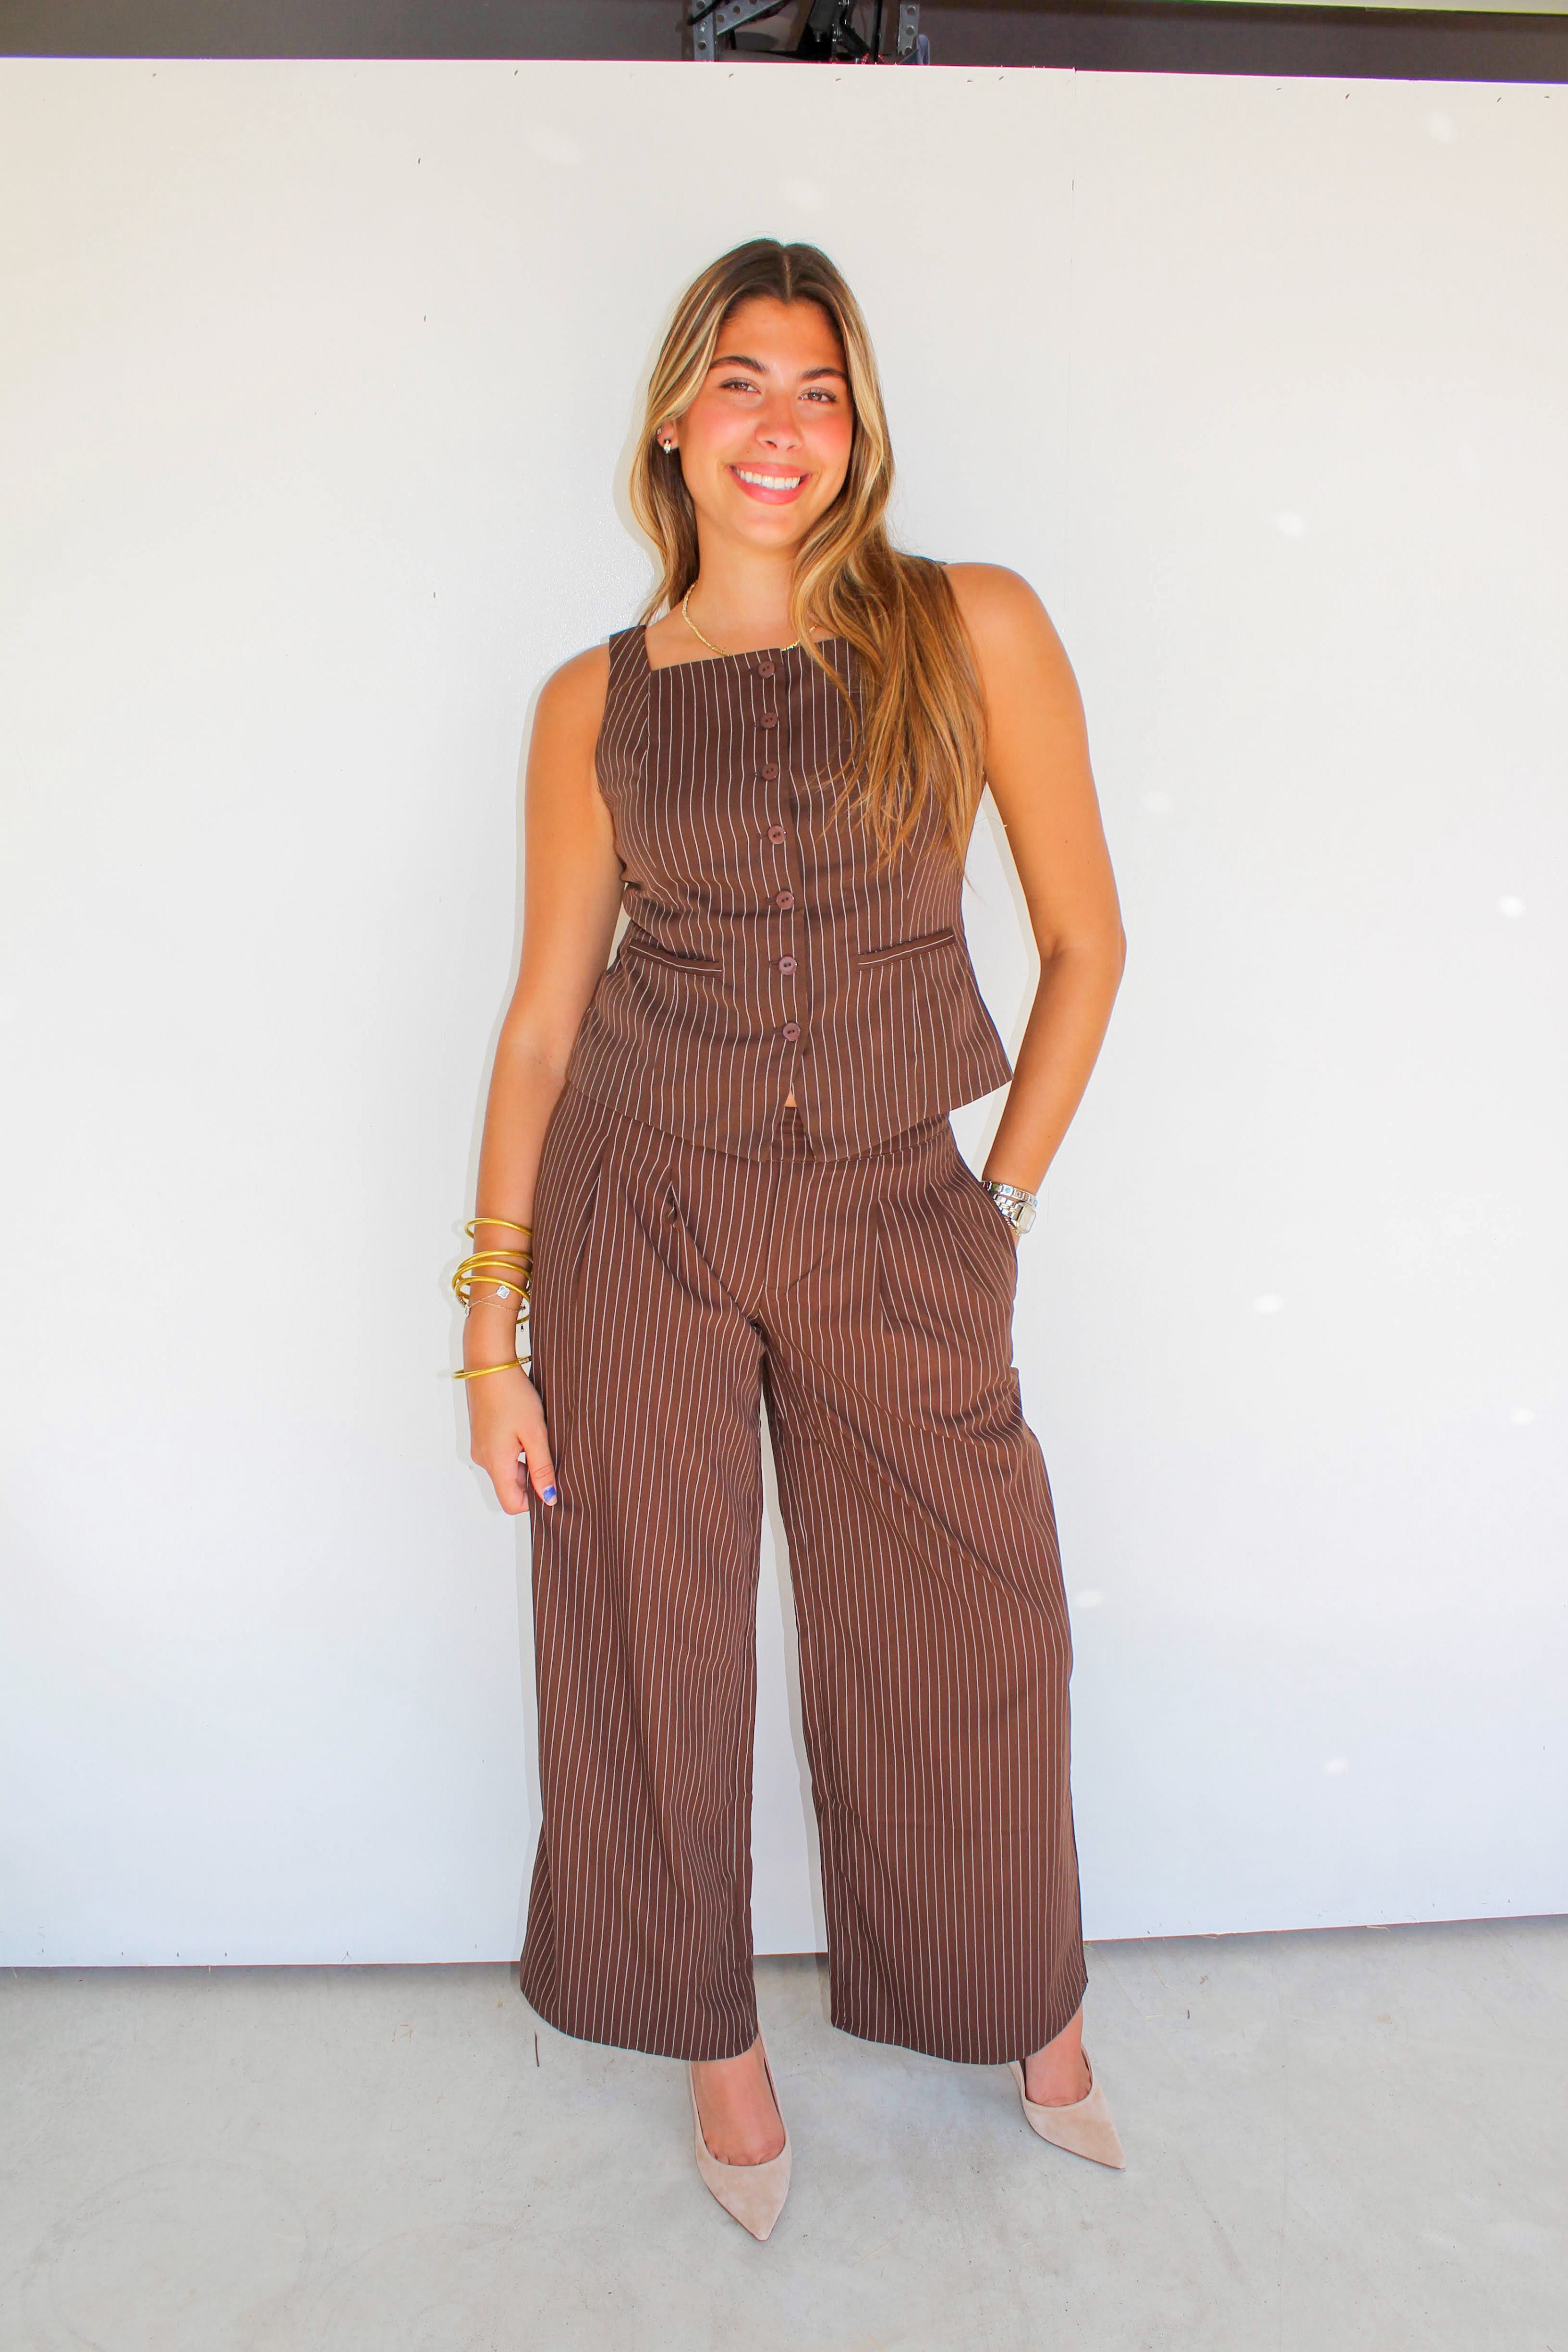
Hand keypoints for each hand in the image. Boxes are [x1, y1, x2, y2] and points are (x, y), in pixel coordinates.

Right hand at [466, 1361, 556, 1515]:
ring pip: (507, 1471)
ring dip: (526, 1463)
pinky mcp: (482, 1437)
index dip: (534, 1500)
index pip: (512, 1504)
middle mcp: (484, 1460)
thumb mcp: (535, 1433)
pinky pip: (501, 1456)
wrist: (489, 1365)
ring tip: (539, 1438)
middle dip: (533, 1480)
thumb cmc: (511, 1395)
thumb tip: (549, 1497)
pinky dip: (517, 1451)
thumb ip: (542, 1467)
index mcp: (495, 1463)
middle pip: (510, 1488)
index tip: (552, 1483)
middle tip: (551, 1455)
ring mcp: (481, 1448)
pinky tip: (527, 1431)